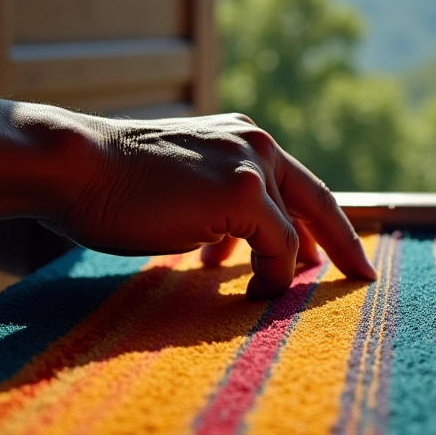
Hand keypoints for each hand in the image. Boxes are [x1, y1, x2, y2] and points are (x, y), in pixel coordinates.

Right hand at [49, 112, 373, 298]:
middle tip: (360, 276)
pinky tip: (255, 294)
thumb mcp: (180, 186)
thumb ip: (216, 204)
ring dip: (292, 268)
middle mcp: (255, 143)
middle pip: (318, 200)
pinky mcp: (241, 193)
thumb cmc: (112, 185)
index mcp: (239, 137)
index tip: (329, 251)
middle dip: (341, 243)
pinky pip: (278, 249)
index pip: (296, 183)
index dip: (321, 220)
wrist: (75, 168)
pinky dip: (273, 276)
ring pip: (295, 231)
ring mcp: (251, 166)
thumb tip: (237, 245)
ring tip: (293, 296)